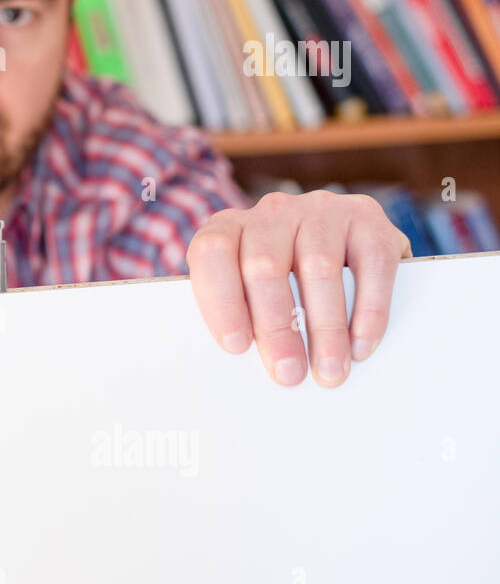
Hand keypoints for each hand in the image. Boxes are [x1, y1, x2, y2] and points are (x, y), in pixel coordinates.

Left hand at [186, 191, 410, 386]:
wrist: (347, 243)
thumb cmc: (284, 280)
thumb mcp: (252, 289)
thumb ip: (243, 314)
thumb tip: (251, 362)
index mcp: (230, 227)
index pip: (212, 252)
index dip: (221, 299)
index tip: (236, 346)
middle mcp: (272, 212)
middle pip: (264, 266)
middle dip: (276, 328)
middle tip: (288, 373)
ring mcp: (320, 210)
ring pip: (319, 268)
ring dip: (325, 328)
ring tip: (329, 370)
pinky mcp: (367, 217)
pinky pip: (370, 264)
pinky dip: (368, 311)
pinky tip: (361, 344)